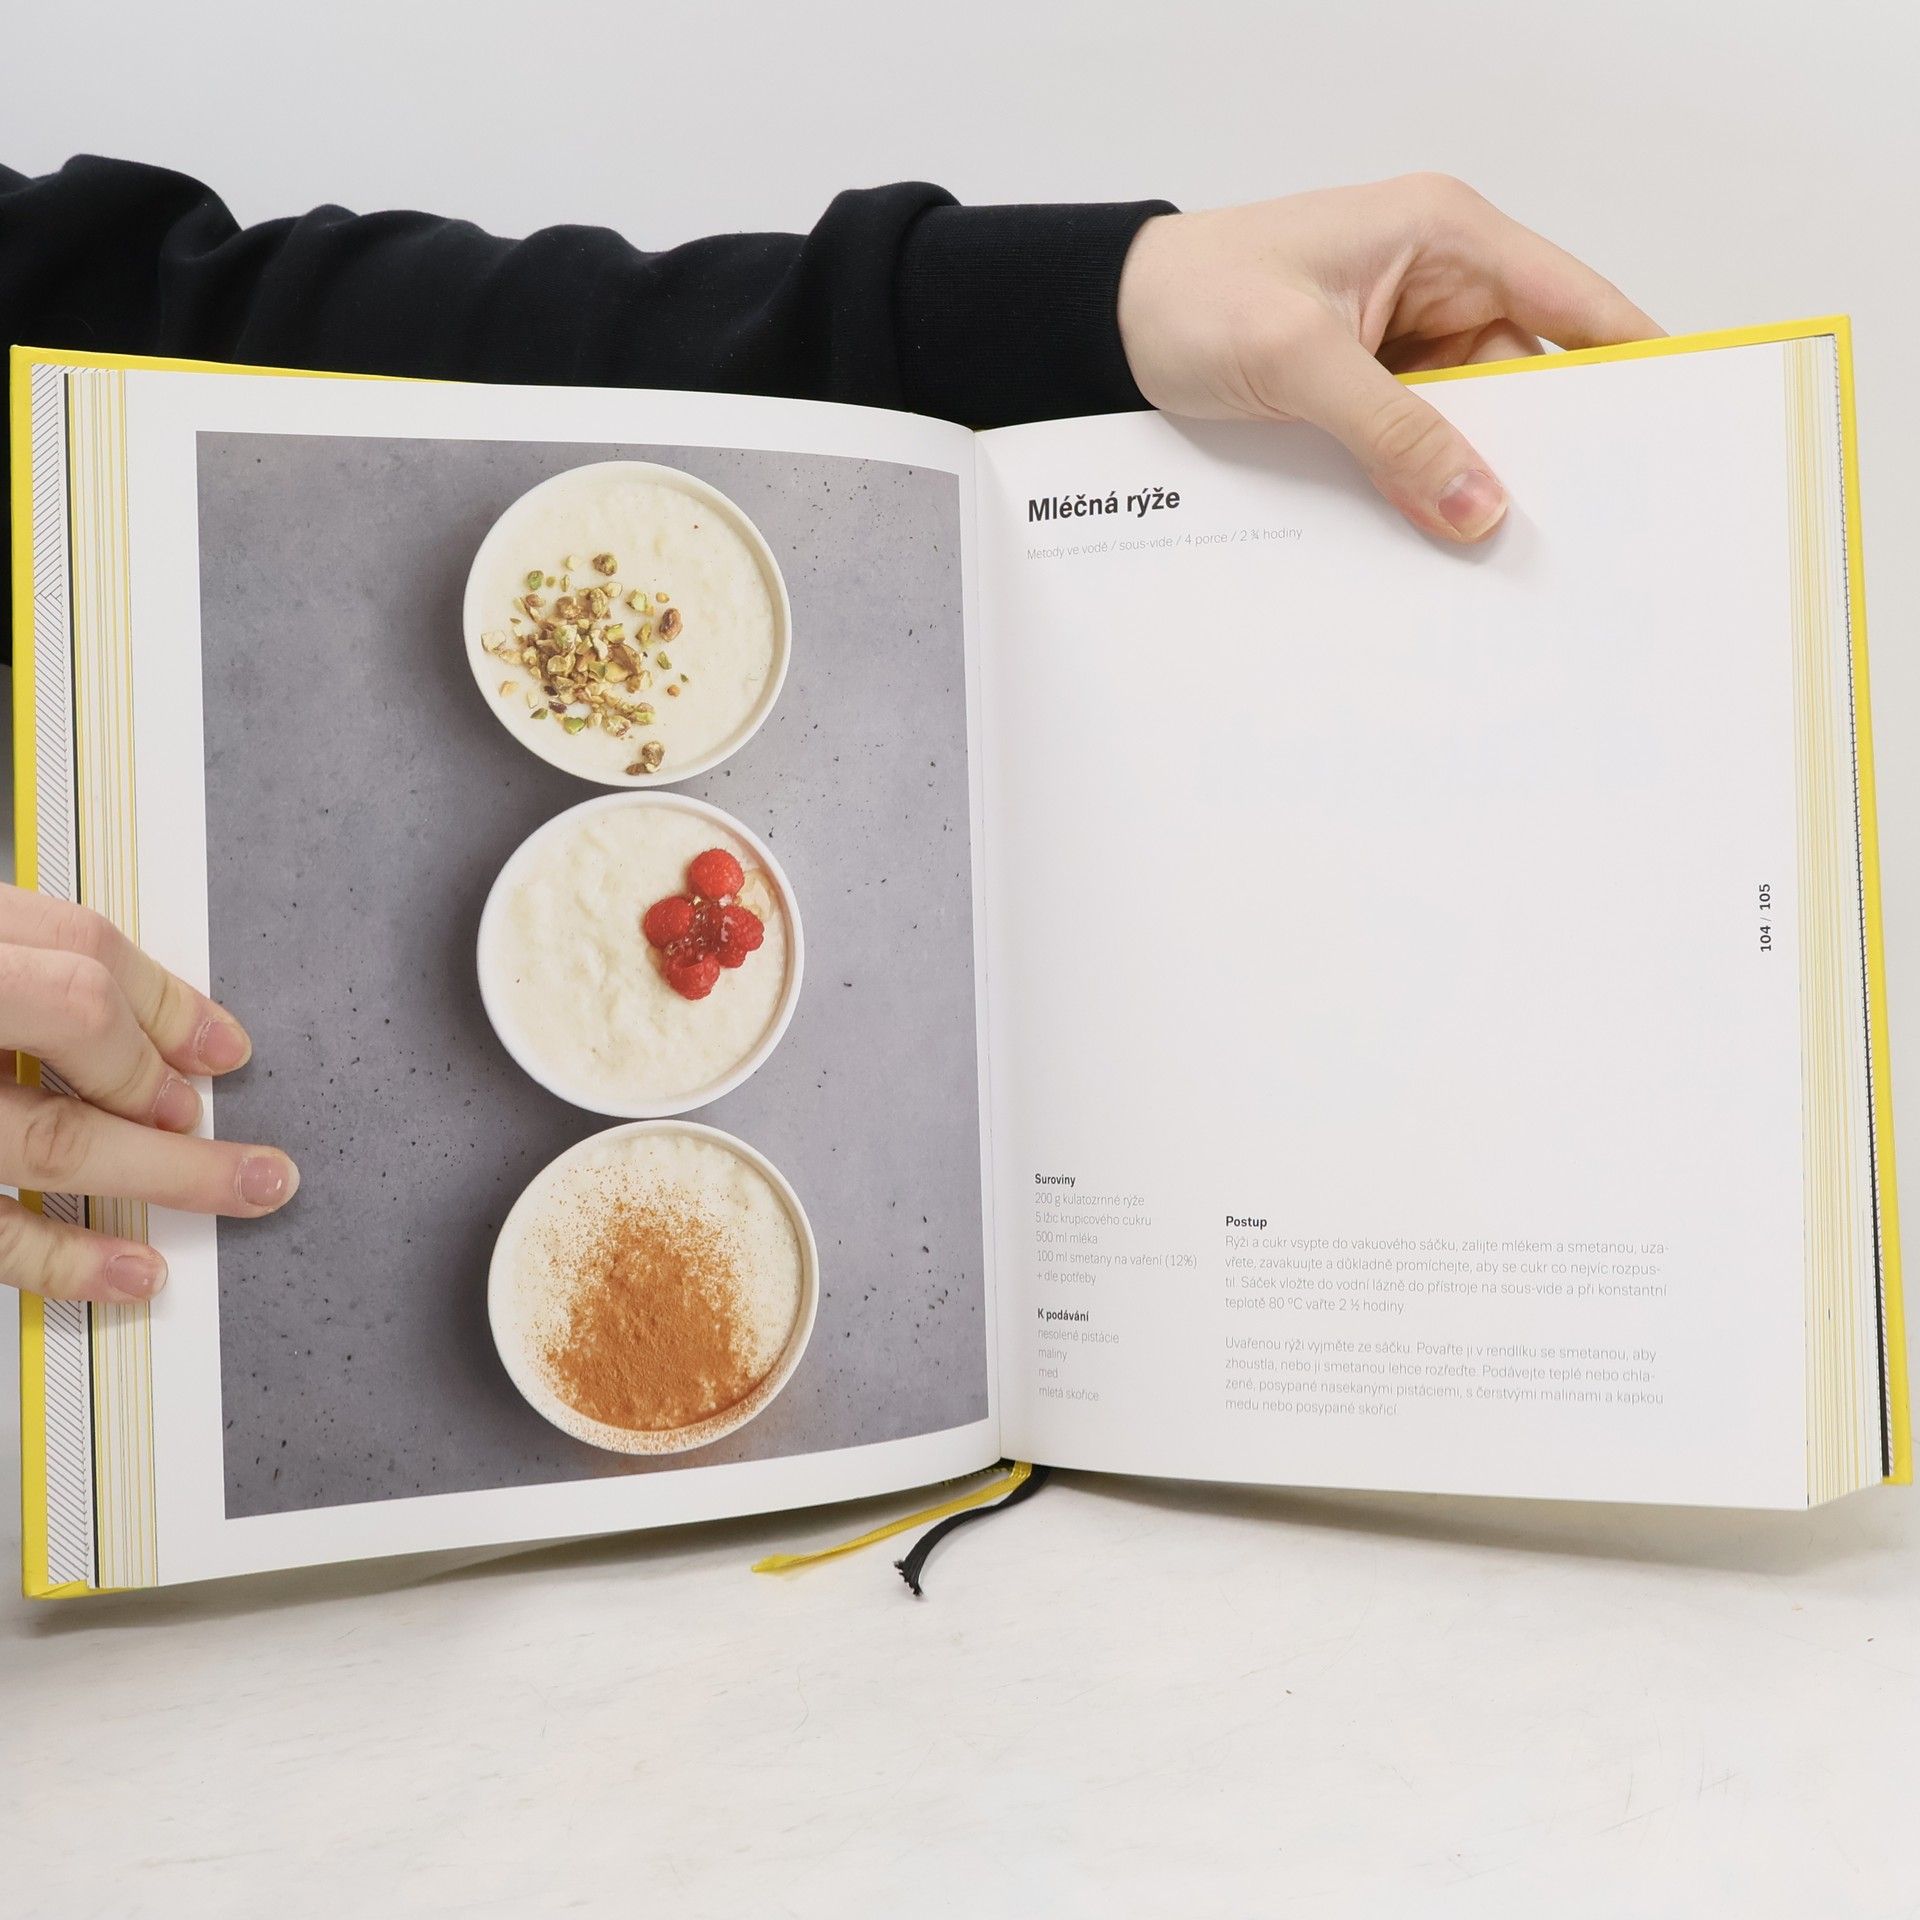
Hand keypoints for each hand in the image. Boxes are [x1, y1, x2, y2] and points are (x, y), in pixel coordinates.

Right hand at [0, 886, 297, 1302]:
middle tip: (226, 1114)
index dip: (167, 1004)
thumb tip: (184, 1036)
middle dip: (170, 1073)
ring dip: (167, 1171)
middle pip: (79, 1020)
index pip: (80, 946)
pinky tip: (133, 1271)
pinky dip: (64, 1261)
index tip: (224, 1050)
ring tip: (247, 1189)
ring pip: (51, 1138)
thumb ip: (42, 972)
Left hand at [1116, 173, 1660, 541]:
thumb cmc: (1191, 297)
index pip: (1573, 299)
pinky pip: (1420, 442)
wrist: (1103, 326)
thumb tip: (1479, 506)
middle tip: (1586, 525)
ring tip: (1505, 547)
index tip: (1683, 421)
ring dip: (1476, 475)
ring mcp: (1402, 340)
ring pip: (1474, 420)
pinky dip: (1427, 483)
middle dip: (1546, 444)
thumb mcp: (1299, 361)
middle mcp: (1437, 282)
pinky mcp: (1364, 388)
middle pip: (1527, 375)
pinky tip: (1440, 530)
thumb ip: (1395, 433)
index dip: (1633, 357)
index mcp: (1444, 236)